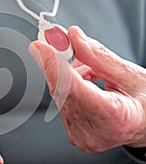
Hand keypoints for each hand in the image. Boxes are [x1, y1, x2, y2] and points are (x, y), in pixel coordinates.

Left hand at [28, 26, 145, 151]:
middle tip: (59, 40)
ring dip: (67, 73)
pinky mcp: (74, 133)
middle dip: (58, 62)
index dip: (54, 65)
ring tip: (91, 69)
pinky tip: (84, 79)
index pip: (73, 89)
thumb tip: (73, 38)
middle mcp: (92, 132)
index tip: (40, 46)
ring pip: (60, 94)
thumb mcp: (132, 76)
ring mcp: (81, 135)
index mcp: (113, 119)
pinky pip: (62, 101)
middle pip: (63, 90)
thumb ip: (100, 57)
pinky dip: (68, 84)